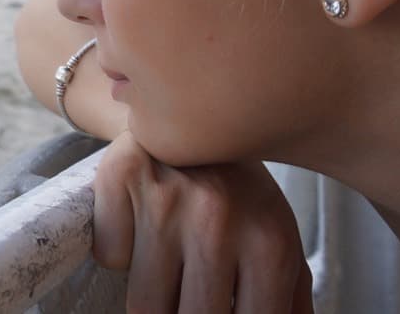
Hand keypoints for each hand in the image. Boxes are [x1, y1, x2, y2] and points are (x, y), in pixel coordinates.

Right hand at [91, 132, 312, 312]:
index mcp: (270, 244)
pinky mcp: (120, 177)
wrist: (193, 106)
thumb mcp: (278, 242)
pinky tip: (139, 224)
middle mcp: (219, 220)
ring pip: (143, 303)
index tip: (209, 308)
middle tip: (186, 294)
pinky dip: (119, 251)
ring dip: (152, 292)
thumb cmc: (239, 192)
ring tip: (167, 264)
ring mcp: (166, 199)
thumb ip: (289, 300)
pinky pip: (109, 257)